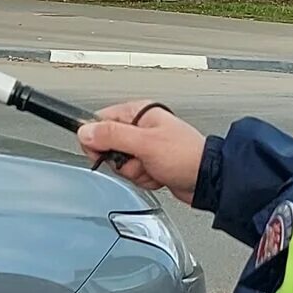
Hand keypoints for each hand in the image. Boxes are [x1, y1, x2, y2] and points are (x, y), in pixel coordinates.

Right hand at [78, 102, 206, 204]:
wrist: (207, 179)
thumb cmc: (186, 155)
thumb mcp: (145, 143)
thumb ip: (112, 136)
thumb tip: (85, 131)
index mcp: (138, 113)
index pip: (99, 121)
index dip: (98, 140)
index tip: (107, 151)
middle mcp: (139, 127)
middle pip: (107, 146)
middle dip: (122, 161)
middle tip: (139, 159)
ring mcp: (144, 146)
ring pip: (120, 164)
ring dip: (135, 172)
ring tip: (153, 167)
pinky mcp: (149, 163)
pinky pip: (133, 174)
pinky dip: (144, 179)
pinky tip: (157, 175)